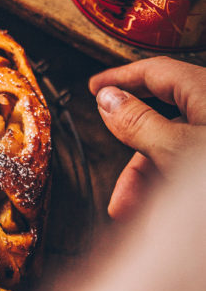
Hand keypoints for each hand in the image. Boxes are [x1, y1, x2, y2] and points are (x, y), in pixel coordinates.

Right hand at [89, 56, 205, 220]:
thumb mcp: (177, 148)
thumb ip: (138, 122)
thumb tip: (107, 99)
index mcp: (205, 91)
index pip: (154, 71)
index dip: (119, 78)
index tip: (94, 87)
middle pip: (163, 124)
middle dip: (135, 163)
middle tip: (119, 187)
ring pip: (178, 154)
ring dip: (153, 187)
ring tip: (140, 218)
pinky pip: (193, 173)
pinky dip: (174, 191)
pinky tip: (161, 219)